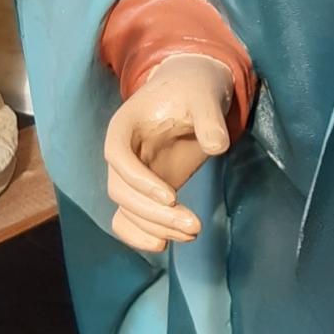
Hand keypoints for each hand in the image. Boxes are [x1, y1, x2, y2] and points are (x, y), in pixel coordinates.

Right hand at [103, 54, 233, 253]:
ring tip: (192, 234)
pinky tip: (167, 244)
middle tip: (194, 225)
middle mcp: (121, 153)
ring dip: (154, 228)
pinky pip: (130, 218)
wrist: (193, 92)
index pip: (117, 155)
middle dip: (154, 214)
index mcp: (125, 125)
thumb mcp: (204, 94)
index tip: (171, 197)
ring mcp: (132, 175)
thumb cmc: (194, 88)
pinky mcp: (145, 190)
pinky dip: (142, 234)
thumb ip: (210, 118)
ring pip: (126, 210)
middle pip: (120, 191)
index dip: (139, 179)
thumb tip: (217, 147)